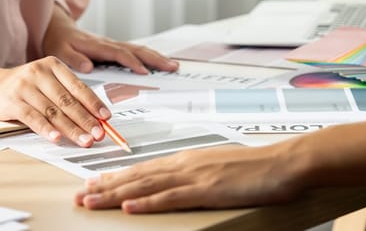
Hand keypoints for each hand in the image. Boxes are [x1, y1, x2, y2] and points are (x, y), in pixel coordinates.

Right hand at [0, 50, 111, 147]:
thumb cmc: (24, 88)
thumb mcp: (47, 84)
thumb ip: (68, 97)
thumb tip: (95, 118)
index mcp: (53, 65)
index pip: (78, 86)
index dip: (94, 103)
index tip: (106, 118)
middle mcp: (39, 73)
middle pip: (67, 101)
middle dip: (86, 120)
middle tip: (99, 134)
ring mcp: (24, 87)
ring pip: (53, 111)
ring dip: (71, 128)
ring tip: (84, 140)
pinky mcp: (12, 102)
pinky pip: (33, 117)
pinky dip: (46, 129)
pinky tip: (57, 138)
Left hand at [43, 4, 177, 73]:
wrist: (59, 28)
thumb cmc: (60, 42)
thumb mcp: (60, 51)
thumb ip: (74, 59)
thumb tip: (88, 67)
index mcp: (97, 46)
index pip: (118, 54)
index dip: (132, 62)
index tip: (144, 72)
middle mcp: (109, 44)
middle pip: (136, 50)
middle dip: (155, 58)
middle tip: (172, 67)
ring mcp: (114, 45)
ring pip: (140, 49)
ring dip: (157, 57)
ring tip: (173, 65)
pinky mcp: (116, 48)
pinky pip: (137, 52)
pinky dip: (151, 57)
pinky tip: (161, 63)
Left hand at [74, 145, 303, 212]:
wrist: (286, 162)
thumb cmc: (259, 168)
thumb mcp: (221, 167)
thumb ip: (198, 174)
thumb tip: (182, 183)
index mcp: (188, 159)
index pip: (144, 169)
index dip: (116, 177)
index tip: (93, 183)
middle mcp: (185, 164)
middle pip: (137, 176)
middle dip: (105, 186)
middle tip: (78, 195)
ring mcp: (195, 176)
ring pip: (146, 186)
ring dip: (115, 194)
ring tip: (91, 201)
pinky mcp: (207, 190)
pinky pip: (171, 197)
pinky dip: (147, 202)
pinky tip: (129, 206)